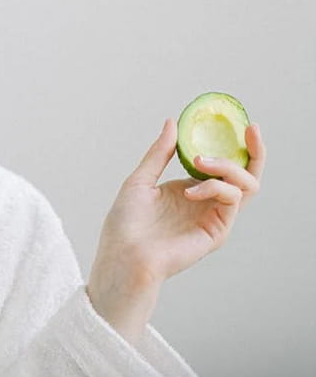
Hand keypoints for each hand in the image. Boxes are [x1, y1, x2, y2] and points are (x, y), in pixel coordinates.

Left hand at [87, 118, 266, 342]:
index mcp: (189, 189)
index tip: (241, 125)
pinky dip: (215, 187)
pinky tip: (190, 192)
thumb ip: (159, 153)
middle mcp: (205, 202)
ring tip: (199, 161)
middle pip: (245, 175)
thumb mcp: (140, 179)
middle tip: (250, 130)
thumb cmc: (125, 224)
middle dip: (253, 151)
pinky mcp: (217, 230)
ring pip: (245, 185)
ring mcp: (213, 216)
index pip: (220, 165)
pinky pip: (231, 200)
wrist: (123, 254)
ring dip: (227, 166)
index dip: (234, 146)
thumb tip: (172, 122)